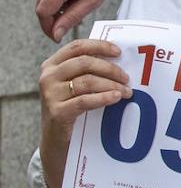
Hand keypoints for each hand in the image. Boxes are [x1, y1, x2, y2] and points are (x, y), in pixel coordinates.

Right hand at [36, 0, 122, 42]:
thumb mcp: (93, 0)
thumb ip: (72, 18)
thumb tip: (56, 34)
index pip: (43, 11)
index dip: (48, 27)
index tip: (56, 37)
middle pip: (41, 4)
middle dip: (52, 17)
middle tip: (69, 22)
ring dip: (55, 4)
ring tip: (76, 3)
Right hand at [38, 39, 131, 187]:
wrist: (57, 141)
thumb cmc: (72, 108)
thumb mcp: (75, 85)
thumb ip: (89, 71)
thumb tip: (120, 58)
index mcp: (52, 65)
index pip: (77, 46)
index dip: (99, 46)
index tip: (118, 52)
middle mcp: (48, 77)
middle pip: (85, 62)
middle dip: (110, 68)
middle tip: (127, 78)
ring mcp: (50, 94)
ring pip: (87, 81)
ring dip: (111, 85)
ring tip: (127, 91)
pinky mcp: (56, 112)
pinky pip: (85, 100)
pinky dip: (104, 97)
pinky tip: (116, 98)